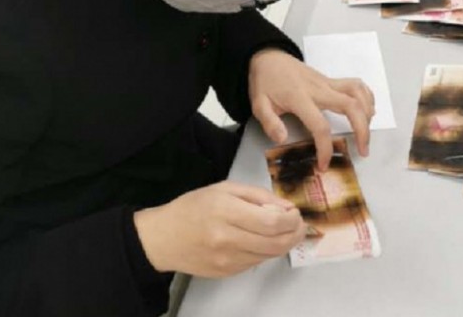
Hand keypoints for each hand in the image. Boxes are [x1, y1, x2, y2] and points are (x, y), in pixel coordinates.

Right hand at [134, 181, 304, 277]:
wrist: (163, 238)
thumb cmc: (193, 208)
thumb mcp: (224, 189)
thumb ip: (258, 196)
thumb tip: (286, 207)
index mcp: (226, 211)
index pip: (272, 222)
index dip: (292, 220)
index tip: (296, 214)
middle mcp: (227, 238)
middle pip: (276, 243)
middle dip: (295, 234)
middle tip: (299, 225)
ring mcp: (227, 259)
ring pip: (269, 255)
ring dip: (284, 243)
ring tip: (284, 232)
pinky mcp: (226, 272)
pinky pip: (256, 262)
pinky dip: (265, 251)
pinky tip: (260, 241)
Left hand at [248, 49, 374, 169]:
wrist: (268, 57)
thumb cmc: (264, 83)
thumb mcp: (258, 104)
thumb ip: (269, 122)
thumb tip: (282, 139)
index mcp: (299, 98)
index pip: (320, 126)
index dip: (325, 149)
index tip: (324, 165)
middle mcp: (318, 89)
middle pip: (350, 106)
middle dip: (362, 130)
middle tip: (363, 150)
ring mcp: (327, 83)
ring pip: (357, 92)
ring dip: (367, 113)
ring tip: (366, 133)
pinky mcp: (331, 80)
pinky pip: (355, 85)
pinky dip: (366, 97)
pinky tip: (367, 111)